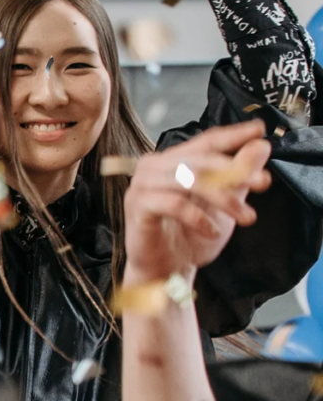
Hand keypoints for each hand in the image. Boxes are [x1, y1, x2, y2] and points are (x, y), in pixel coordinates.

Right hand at [122, 121, 271, 284]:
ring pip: (189, 179)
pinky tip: (212, 231)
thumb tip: (260, 146)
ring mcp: (143, 186)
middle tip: (263, 183)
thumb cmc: (190, 237)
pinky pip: (174, 204)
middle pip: (200, 158)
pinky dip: (198, 217)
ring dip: (223, 198)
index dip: (233, 134)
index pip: (206, 141)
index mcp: (174, 161)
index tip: (258, 129)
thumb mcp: (225, 204)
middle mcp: (154, 167)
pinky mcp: (138, 207)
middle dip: (236, 170)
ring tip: (244, 216)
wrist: (166, 270)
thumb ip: (240, 175)